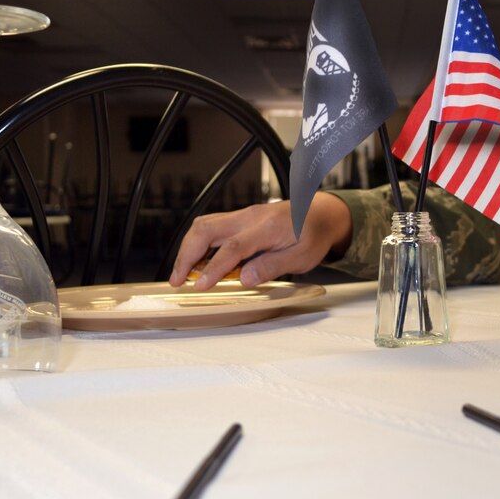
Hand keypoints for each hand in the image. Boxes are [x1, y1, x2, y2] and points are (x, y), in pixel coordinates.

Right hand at [169, 193, 352, 289]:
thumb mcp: (303, 256)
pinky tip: (197, 261)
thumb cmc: (314, 234)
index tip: (200, 285)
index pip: (233, 248)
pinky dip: (198, 243)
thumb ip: (274, 266)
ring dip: (189, 249)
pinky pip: (212, 226)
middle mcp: (250, 217)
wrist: (321, 213)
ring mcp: (243, 216)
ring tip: (182, 273)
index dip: (214, 268)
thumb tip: (245, 278)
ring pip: (205, 225)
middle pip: (207, 230)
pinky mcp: (240, 219)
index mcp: (267, 227)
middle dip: (187, 256)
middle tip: (178, 280)